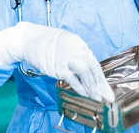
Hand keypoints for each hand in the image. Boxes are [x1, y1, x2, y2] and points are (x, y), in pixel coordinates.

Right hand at [0, 22, 114, 102]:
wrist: (30, 40)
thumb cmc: (48, 42)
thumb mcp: (67, 42)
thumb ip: (78, 54)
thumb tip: (88, 67)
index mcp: (79, 44)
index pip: (94, 63)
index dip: (101, 78)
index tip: (107, 88)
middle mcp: (76, 50)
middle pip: (93, 69)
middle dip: (101, 85)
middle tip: (108, 96)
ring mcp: (67, 59)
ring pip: (85, 74)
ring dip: (92, 88)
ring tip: (98, 98)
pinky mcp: (58, 67)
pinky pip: (72, 79)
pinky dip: (80, 87)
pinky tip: (85, 94)